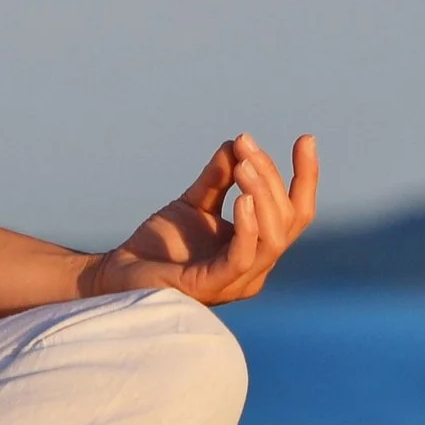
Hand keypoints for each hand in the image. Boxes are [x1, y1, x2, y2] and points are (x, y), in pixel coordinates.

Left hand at [85, 133, 318, 305]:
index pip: (295, 212)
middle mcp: (255, 268)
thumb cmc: (159, 245)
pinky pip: (243, 257)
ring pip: (273, 238)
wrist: (118, 272)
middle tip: (246, 143)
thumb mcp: (193, 202)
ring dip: (262, 194)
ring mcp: (237, 281)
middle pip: (286, 220)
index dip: (306, 176)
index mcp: (256, 248)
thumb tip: (237, 143)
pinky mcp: (213, 286)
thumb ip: (217, 178)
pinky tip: (241, 198)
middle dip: (272, 177)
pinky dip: (248, 227)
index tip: (306, 138)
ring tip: (244, 164)